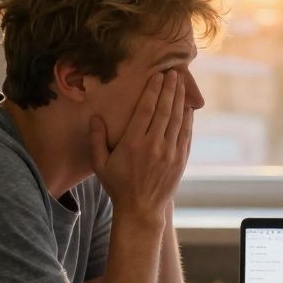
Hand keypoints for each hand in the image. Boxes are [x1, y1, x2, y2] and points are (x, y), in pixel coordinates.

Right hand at [90, 71, 193, 222]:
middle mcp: (154, 146)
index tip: (157, 76)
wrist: (141, 210)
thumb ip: (96, 140)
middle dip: (169, 89)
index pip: (146, 110)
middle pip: (165, 110)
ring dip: (180, 100)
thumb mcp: (100, 164)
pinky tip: (187, 107)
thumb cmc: (117, 185)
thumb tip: (95, 117)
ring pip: (177, 120)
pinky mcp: (181, 160)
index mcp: (133, 144)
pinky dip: (187, 119)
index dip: (153, 91)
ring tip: (181, 84)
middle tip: (174, 72)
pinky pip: (186, 134)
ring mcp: (170, 153)